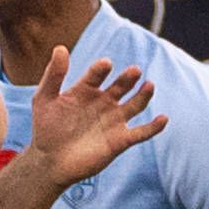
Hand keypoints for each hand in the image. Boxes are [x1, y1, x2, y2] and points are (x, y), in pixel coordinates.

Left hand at [20, 48, 164, 187]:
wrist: (49, 161)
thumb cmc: (46, 128)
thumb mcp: (44, 99)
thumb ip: (53, 75)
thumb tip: (60, 48)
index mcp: (86, 89)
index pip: (97, 74)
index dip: (101, 69)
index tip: (105, 65)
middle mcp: (104, 102)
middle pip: (121, 86)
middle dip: (128, 78)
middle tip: (134, 71)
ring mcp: (114, 120)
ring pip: (135, 104)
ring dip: (144, 95)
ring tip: (149, 85)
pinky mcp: (120, 140)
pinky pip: (142, 132)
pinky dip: (154, 127)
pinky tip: (163, 119)